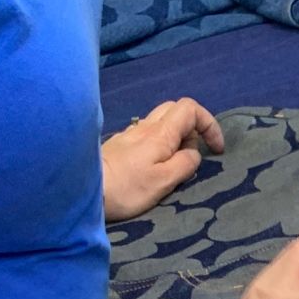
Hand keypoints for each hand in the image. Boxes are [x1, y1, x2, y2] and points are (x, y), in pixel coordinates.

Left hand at [102, 98, 225, 221]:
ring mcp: (131, 133)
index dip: (209, 124)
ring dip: (177, 136)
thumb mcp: (164, 181)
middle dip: (194, 127)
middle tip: (197, 153)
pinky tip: (155, 164)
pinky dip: (160, 143)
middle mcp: (145, 126)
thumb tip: (194, 154)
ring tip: (177, 162)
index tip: (215, 149)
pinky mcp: (120, 144)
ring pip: (161, 121)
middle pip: (175, 110)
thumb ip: (185, 164)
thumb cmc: (127, 188)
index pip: (191, 109)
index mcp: (160, 133)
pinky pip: (147, 134)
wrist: (83, 189)